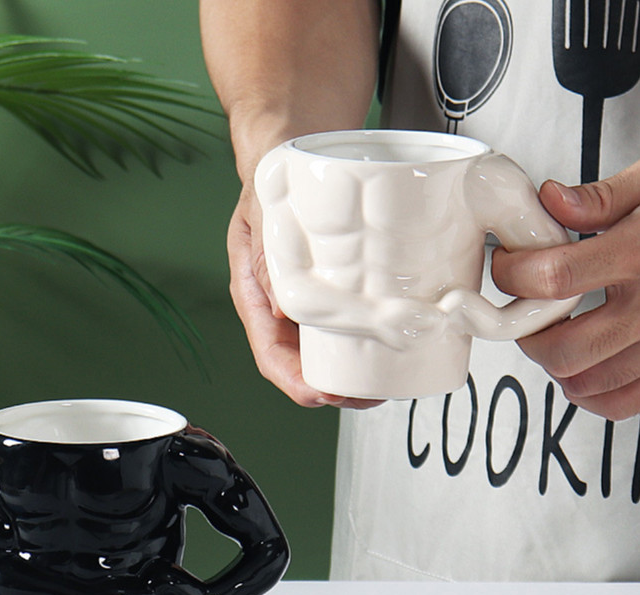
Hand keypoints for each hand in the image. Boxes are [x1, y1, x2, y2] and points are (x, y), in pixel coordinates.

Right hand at [227, 182, 381, 408]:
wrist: (292, 155)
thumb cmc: (271, 184)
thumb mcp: (262, 214)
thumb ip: (266, 256)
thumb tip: (282, 310)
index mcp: (255, 295)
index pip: (270, 353)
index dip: (295, 381)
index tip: (322, 394)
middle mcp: (280, 305)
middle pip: (301, 363)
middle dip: (333, 387)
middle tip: (366, 394)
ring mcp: (307, 301)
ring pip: (325, 351)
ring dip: (352, 371)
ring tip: (383, 380)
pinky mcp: (332, 290)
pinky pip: (344, 326)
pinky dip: (364, 343)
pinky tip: (385, 347)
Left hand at [491, 160, 639, 419]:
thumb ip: (603, 198)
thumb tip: (551, 201)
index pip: (552, 278)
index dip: (513, 274)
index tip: (507, 264)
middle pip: (562, 348)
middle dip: (529, 332)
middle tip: (526, 310)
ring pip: (584, 383)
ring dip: (555, 363)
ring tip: (557, 333)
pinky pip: (618, 404)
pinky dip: (590, 391)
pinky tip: (587, 361)